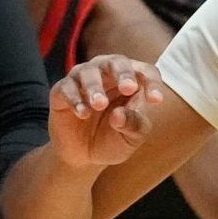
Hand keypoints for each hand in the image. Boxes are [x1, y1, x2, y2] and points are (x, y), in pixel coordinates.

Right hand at [50, 55, 164, 168]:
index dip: (152, 82)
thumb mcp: (131, 138)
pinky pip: (66, 88)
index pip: (145, 72)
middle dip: (123, 73)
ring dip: (95, 87)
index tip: (156, 101)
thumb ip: (134, 126)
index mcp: (132, 81)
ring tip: (99, 104)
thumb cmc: (114, 139)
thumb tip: (119, 115)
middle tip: (128, 87)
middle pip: (116, 61)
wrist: (85, 157)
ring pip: (88, 71)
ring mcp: (83, 80)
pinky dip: (74, 98)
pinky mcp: (61, 91)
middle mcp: (107, 74)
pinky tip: (83, 113)